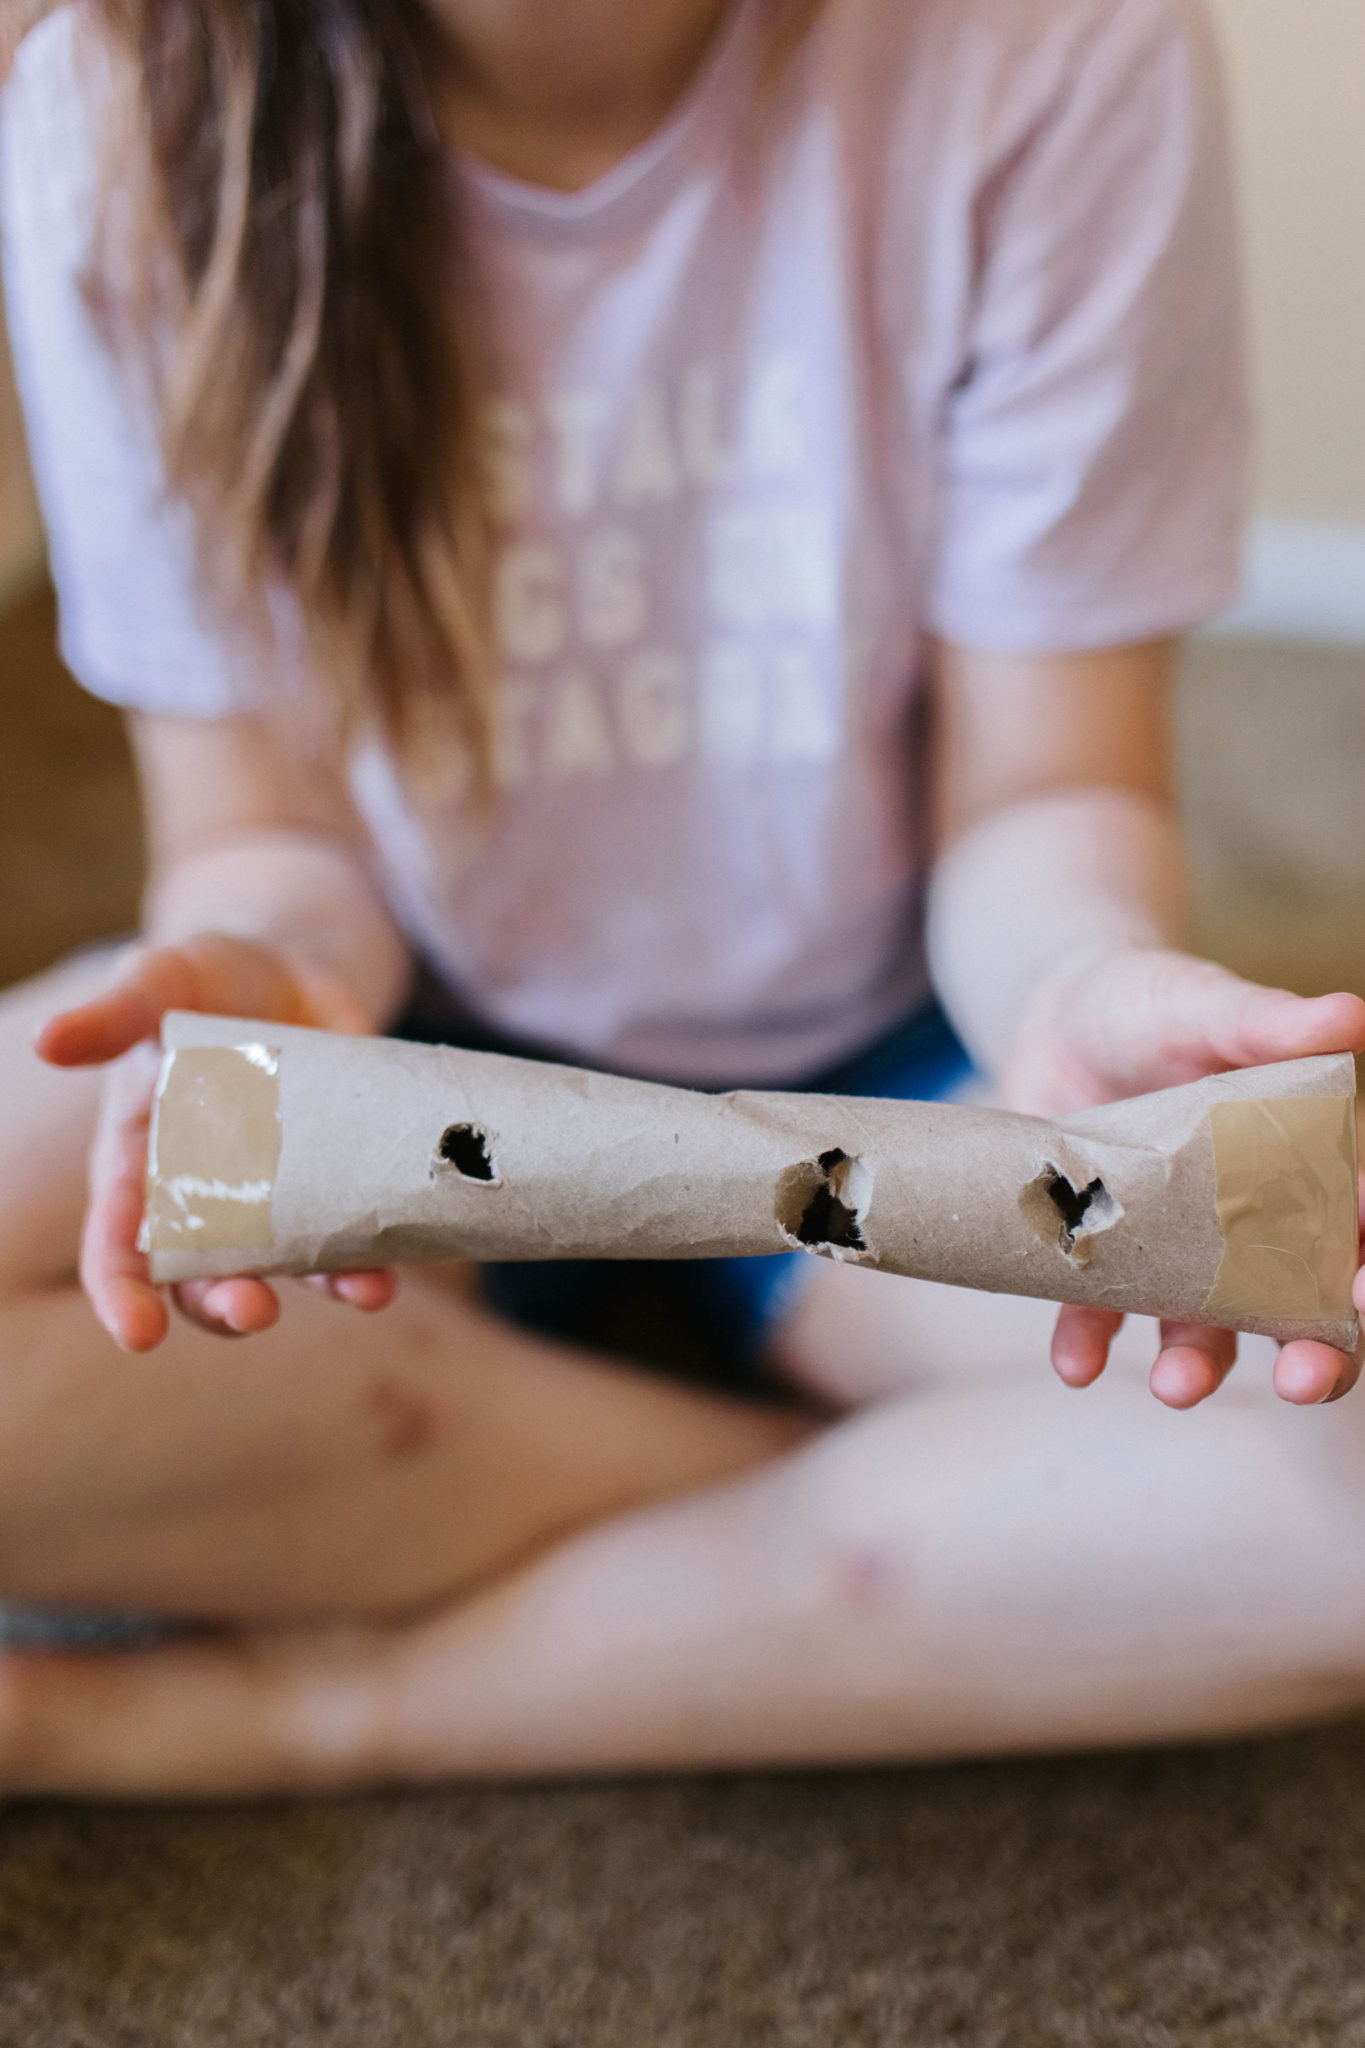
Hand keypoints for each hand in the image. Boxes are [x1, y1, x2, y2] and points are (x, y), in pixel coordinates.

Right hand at [36, 933, 398, 1351]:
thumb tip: (49, 1040)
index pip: (119, 1247)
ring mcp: (278, 1196)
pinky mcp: (338, 1180)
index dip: (124, 1295)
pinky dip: (377, 1254)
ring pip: (292, 1267)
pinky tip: (397, 1264)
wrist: (292, 966)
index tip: (139, 1337)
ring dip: (326, 1288)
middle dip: (226, 1304)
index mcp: (142, 1164)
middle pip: (205, 1276)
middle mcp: (206, 1197)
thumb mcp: (158, 981)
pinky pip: (355, 1234)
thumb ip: (112, 1015)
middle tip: (254, 1311)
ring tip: (365, 1293)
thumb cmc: (204, 978)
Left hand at [1000, 947, 1364, 1410]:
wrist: (1051, 1011)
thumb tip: (1350, 1017)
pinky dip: (1090, 1342)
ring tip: (1177, 1388)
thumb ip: (1268, 1021)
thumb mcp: (1202, 1003)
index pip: (1356, 1222)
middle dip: (1315, 1353)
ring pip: (1206, 1328)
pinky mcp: (1103, 1251)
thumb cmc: (1148, 1001)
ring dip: (1198, 1366)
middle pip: (1300, 1305)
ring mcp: (1176, 1245)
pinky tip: (1079, 1365)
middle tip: (1302, 1382)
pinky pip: (1100, 1312)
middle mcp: (1249, 1220)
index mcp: (1301, 1159)